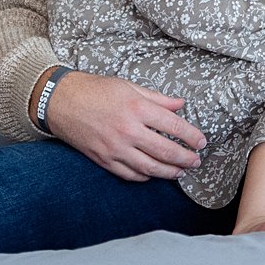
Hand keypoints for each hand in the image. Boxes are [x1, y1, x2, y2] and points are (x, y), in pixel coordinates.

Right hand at [43, 70, 206, 181]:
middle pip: (165, 151)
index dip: (192, 136)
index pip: (174, 126)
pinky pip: (129, 174)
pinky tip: (153, 174)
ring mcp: (115, 148)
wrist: (61, 102)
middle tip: (196, 161)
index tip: (202, 142)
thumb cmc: (96, 90)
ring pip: (149, 167)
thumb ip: (158, 99)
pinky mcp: (103, 159)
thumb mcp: (129, 87)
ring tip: (180, 172)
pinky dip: (144, 177)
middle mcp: (128, 130)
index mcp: (137, 108)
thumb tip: (180, 104)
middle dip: (185, 158)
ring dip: (169, 172)